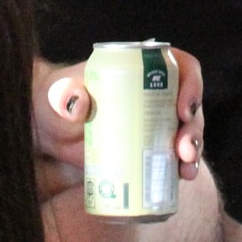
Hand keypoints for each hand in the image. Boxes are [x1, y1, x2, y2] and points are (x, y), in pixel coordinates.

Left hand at [32, 53, 205, 206]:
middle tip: (184, 148)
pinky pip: (176, 154)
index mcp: (137, 69)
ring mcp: (153, 121)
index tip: (183, 109)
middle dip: (193, 126)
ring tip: (185, 168)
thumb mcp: (55, 97)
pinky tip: (183, 177)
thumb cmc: (52, 103)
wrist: (48, 133)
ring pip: (187, 129)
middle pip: (188, 102)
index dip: (190, 83)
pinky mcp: (149, 148)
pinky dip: (184, 165)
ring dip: (193, 147)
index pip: (176, 65)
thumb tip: (77, 101)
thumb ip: (64, 96)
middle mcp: (152, 92)